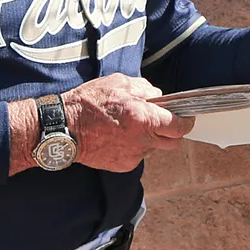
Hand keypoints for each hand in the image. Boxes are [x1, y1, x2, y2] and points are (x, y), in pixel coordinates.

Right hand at [62, 74, 193, 172]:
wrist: (63, 128)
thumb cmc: (89, 103)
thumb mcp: (120, 84)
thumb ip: (145, 89)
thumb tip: (158, 97)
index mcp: (145, 119)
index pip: (180, 127)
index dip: (186, 122)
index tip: (186, 117)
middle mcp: (142, 140)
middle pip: (173, 143)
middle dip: (172, 132)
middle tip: (163, 122)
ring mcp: (132, 155)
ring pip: (153, 149)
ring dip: (149, 138)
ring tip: (131, 126)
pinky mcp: (122, 165)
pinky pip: (137, 155)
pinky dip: (134, 147)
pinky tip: (119, 136)